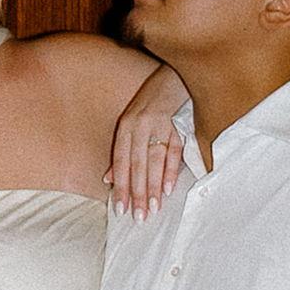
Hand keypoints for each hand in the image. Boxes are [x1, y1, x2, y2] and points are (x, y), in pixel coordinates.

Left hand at [108, 76, 194, 218]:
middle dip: (137, 192)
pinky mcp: (180, 124)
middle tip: (138, 217)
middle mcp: (141, 125)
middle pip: (137, 164)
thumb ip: (122, 151)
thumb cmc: (153, 101)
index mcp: (127, 125)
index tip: (120, 208)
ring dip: (153, 187)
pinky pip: (175, 151)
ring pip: (155, 161)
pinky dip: (171, 170)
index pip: (122, 161)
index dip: (121, 185)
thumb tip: (109, 179)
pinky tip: (168, 189)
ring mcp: (162, 124)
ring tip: (153, 209)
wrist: (178, 73)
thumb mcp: (133, 121)